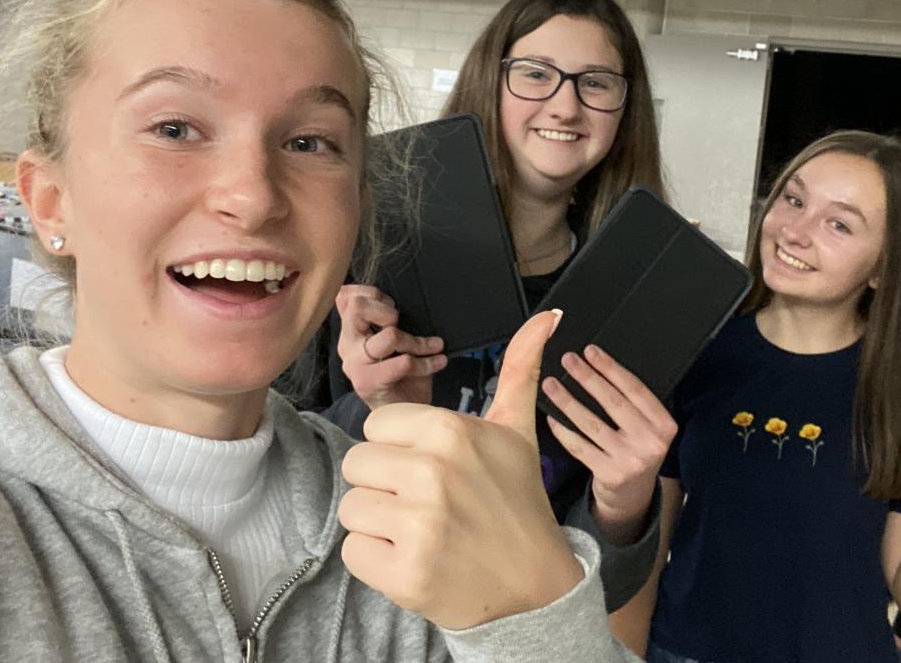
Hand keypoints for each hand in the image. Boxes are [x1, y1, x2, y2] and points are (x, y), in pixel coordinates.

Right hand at [336, 285, 445, 409]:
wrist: (401, 411)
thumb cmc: (400, 371)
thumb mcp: (395, 339)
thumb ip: (389, 319)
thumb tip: (406, 294)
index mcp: (350, 330)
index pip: (345, 296)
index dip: (371, 293)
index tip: (391, 305)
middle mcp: (347, 344)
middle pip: (357, 307)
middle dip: (387, 310)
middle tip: (402, 323)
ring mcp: (355, 364)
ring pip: (389, 336)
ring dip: (416, 341)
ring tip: (433, 346)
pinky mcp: (368, 382)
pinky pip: (402, 363)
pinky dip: (426, 362)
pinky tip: (437, 362)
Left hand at [338, 310, 583, 630]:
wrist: (536, 585)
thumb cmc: (517, 500)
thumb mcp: (518, 428)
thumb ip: (520, 366)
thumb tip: (549, 315)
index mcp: (450, 431)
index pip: (376, 426)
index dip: (399, 449)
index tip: (432, 468)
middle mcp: (431, 473)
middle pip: (356, 464)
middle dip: (384, 485)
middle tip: (426, 504)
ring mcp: (417, 525)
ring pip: (351, 508)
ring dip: (379, 524)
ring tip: (421, 531)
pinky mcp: (404, 573)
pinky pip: (353, 552)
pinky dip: (377, 561)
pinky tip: (414, 559)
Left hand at [541, 345, 676, 541]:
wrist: (633, 495)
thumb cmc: (637, 448)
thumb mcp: (649, 427)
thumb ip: (636, 404)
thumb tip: (600, 365)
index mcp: (664, 424)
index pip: (635, 389)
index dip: (610, 368)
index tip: (591, 351)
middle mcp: (651, 443)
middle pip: (613, 402)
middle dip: (587, 377)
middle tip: (567, 359)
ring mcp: (630, 461)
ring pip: (592, 424)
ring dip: (568, 400)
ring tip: (550, 384)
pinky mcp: (610, 475)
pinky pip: (580, 446)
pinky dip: (563, 430)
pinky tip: (551, 416)